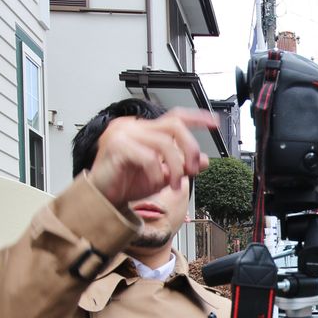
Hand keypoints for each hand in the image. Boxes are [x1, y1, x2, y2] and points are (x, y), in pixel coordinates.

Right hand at [89, 109, 217, 207]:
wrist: (103, 200)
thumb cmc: (126, 185)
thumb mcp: (162, 176)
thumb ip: (182, 166)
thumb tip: (204, 160)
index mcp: (146, 130)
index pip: (175, 117)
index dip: (197, 118)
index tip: (214, 123)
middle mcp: (135, 127)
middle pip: (175, 125)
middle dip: (190, 149)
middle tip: (193, 170)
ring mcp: (124, 134)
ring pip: (164, 143)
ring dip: (176, 167)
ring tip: (174, 184)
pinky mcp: (117, 146)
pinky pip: (148, 156)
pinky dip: (156, 172)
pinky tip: (154, 182)